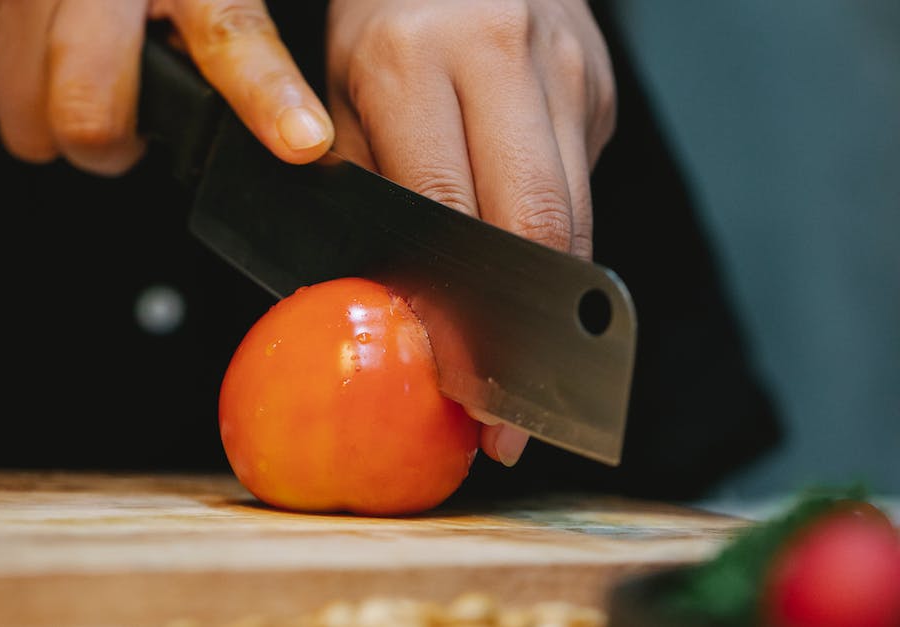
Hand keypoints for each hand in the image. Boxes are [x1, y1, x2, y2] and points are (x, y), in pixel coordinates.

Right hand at [0, 0, 334, 174]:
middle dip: (110, 141)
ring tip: (79, 73)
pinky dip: (13, 86)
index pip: (227, 31)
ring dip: (56, 117)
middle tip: (128, 122)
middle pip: (88, 112)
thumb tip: (305, 117)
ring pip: (26, 117)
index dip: (264, 92)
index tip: (302, 140)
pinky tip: (36, 49)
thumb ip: (231, 21)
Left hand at [325, 0, 616, 465]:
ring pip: (576, 217)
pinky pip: (585, 189)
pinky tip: (536, 279)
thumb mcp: (342, 90)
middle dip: (526, 338)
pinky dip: (560, 246)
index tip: (459, 386)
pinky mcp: (601, 87)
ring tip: (528, 373)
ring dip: (553, 309)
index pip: (445, 213)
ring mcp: (567, 70)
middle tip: (511, 418)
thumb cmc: (385, 19)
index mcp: (415, 62)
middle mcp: (503, 59)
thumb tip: (383, 302)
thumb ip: (365, 189)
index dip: (457, 315)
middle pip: (536, 225)